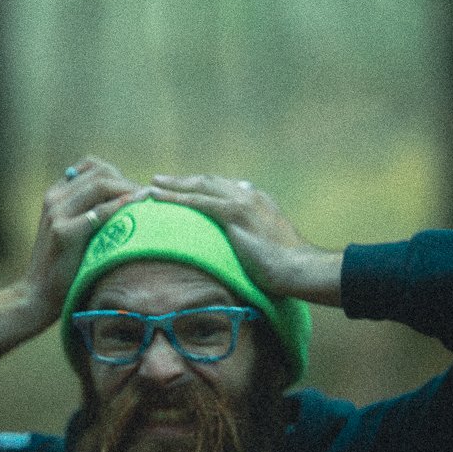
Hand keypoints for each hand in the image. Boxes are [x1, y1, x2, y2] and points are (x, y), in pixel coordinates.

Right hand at [20, 156, 146, 324]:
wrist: (37, 294)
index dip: (117, 174)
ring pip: (101, 184)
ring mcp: (57, 214)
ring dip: (129, 190)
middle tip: (148, 198)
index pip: (91, 165)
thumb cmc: (61, 265)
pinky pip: (100, 212)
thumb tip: (124, 197)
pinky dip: (122, 206)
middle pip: (100, 172)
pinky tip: (139, 207)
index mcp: (55, 194)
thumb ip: (86, 210)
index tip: (133, 191)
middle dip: (127, 181)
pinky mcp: (64, 233)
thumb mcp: (69, 229)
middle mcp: (54, 198)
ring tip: (147, 203)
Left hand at [146, 173, 317, 298]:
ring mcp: (242, 201)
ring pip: (198, 187)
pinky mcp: (234, 213)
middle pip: (208, 182)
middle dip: (184, 182)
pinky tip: (156, 196)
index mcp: (258, 200)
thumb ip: (255, 237)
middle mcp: (249, 195)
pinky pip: (196, 201)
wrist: (300, 269)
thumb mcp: (270, 245)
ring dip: (173, 185)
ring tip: (151, 185)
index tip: (185, 191)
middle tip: (162, 181)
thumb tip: (241, 242)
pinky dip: (174, 197)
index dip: (201, 188)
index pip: (223, 188)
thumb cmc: (289, 268)